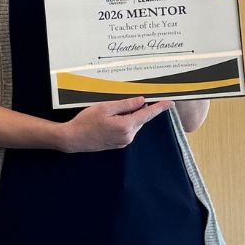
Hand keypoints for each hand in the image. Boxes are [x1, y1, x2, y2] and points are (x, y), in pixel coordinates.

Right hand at [58, 96, 172, 152]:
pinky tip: (108, 120)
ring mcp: (124, 141)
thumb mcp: (105, 108)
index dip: (159, 107)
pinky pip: (127, 129)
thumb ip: (125, 104)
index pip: (147, 114)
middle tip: (119, 103)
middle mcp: (128, 136)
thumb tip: (141, 101)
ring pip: (133, 123)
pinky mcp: (119, 143)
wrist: (73, 139)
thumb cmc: (86, 122)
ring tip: (108, 114)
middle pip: (140, 118)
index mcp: (126, 126)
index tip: (170, 102)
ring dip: (127, 115)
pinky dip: (123, 122)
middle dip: (135, 109)